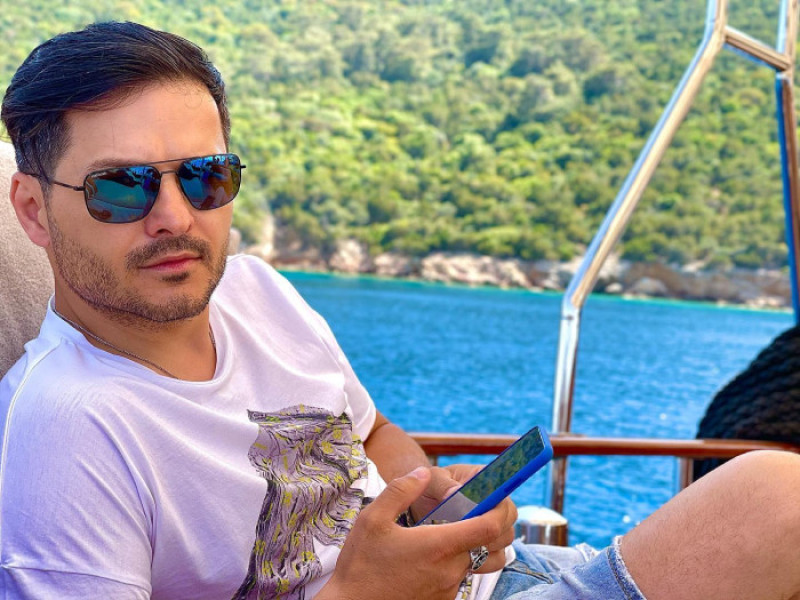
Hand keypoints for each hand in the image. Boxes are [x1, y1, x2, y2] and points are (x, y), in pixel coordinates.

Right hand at [318, 467, 516, 599]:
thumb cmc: (361, 565)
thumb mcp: (373, 519)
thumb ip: (401, 491)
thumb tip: (422, 473)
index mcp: (438, 546)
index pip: (488, 527)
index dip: (499, 509)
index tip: (496, 496)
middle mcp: (450, 570)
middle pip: (483, 543)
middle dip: (480, 523)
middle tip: (462, 509)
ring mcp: (448, 589)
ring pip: (470, 560)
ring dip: (464, 544)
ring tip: (439, 532)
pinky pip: (456, 576)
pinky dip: (450, 562)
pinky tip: (425, 556)